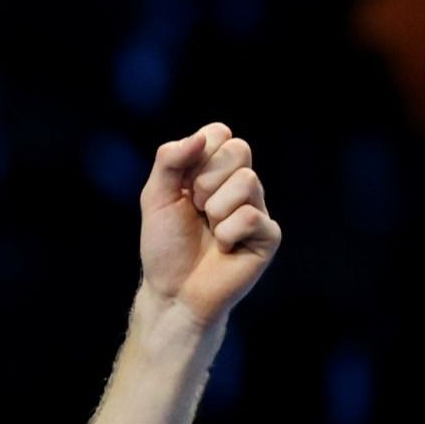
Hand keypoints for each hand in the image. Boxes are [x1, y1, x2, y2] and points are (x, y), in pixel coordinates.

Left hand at [137, 121, 281, 331]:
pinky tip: (224, 247)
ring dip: (215, 209)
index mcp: (214, 170)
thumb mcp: (156, 196)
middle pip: (239, 149)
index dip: (198, 154)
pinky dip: (227, 233)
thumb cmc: (166, 245)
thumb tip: (200, 137)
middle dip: (206, 179)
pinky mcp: (268, 235)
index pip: (219, 133)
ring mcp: (257, 208)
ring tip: (209, 230)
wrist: (173, 290)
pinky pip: (251, 217)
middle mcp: (240, 185)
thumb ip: (169, 159)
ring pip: (247, 181)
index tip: (184, 184)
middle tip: (196, 208)